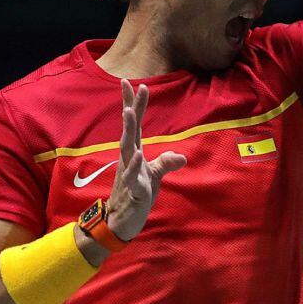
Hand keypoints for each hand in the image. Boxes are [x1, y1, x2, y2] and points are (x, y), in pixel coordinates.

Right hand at [104, 80, 186, 241]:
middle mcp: (129, 158)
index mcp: (134, 152)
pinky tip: (138, 153)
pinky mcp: (132, 189)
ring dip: (128, 129)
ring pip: (126, 147)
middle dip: (130, 107)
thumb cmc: (137, 195)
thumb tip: (181, 156)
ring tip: (128, 111)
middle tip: (129, 84)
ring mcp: (128, 172)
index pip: (135, 124)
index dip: (134, 104)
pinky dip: (133, 164)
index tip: (131, 82)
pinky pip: (131, 175)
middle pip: (129, 129)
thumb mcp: (154, 177)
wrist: (121, 221)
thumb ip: (166, 163)